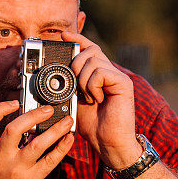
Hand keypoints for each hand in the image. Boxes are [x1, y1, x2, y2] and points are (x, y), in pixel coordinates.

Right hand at [0, 100, 74, 178]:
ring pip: (37, 143)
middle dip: (33, 114)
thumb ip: (5, 145)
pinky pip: (50, 160)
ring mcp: (17, 169)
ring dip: (56, 129)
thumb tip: (29, 126)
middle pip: (13, 128)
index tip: (15, 102)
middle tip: (49, 108)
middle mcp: (2, 158)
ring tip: (67, 120)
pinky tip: (70, 139)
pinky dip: (62, 147)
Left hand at [61, 31, 141, 169]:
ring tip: (88, 97)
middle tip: (76, 85)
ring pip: (93, 60)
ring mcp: (117, 76)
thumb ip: (68, 85)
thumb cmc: (92, 125)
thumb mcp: (73, 100)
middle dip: (76, 63)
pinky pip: (101, 72)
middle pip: (90, 50)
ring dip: (83, 79)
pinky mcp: (123, 83)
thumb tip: (54, 72)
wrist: (107, 141)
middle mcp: (109, 72)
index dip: (77, 39)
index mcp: (97, 74)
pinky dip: (93, 85)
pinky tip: (97, 99)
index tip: (62, 36)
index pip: (89, 48)